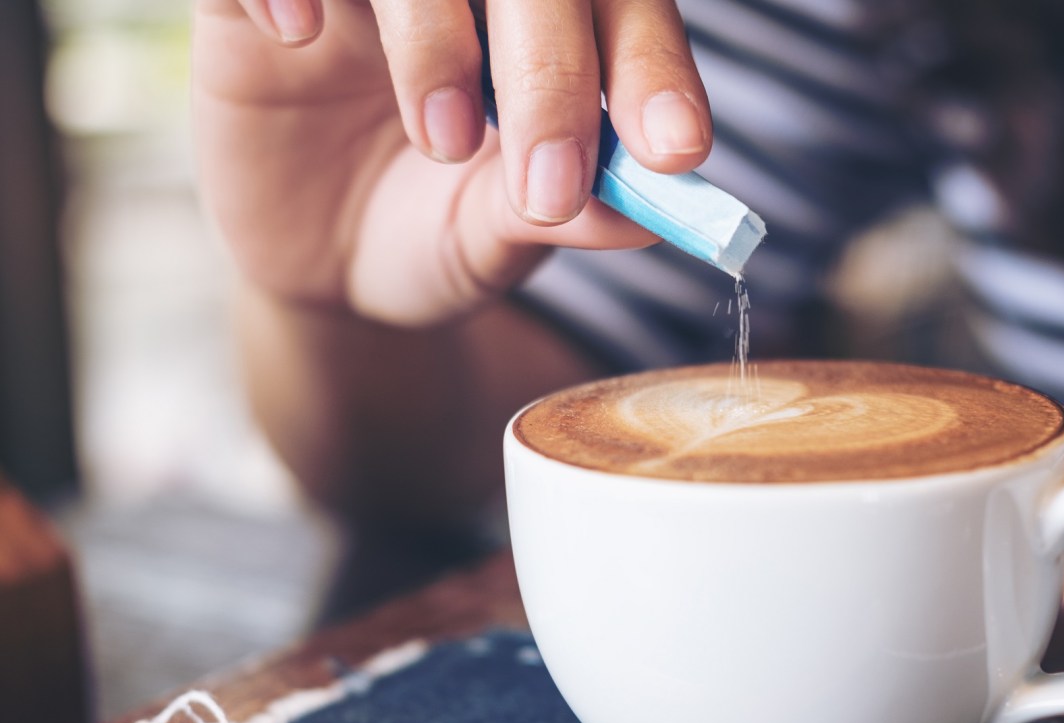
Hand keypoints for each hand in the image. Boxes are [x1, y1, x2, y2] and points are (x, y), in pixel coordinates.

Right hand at [192, 0, 711, 325]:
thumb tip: (649, 213)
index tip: (673, 150)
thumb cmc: (424, 238)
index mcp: (549, 33)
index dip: (654, 67)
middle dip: (552, 65)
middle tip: (549, 178)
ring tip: (441, 138)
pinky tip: (299, 35)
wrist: (314, 266)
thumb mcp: (494, 240)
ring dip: (433, 32)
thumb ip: (567, 214)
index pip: (622, 5)